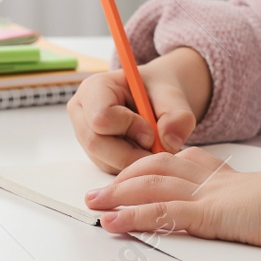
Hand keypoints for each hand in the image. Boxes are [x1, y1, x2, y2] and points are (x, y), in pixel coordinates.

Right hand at [67, 47, 210, 172]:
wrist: (158, 99)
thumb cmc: (160, 92)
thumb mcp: (173, 96)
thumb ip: (177, 116)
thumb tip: (170, 143)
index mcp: (94, 89)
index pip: (101, 117)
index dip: (130, 128)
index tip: (152, 131)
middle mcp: (82, 114)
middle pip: (97, 144)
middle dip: (132, 153)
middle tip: (158, 150)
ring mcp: (86, 137)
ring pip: (105, 162)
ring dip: (134, 162)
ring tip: (153, 147)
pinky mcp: (95, 155)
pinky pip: (111, 171)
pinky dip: (133, 169)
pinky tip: (144, 152)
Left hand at [83, 147, 260, 249]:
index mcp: (227, 176)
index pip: (180, 162)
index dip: (151, 166)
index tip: (133, 171)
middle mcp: (211, 180)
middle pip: (156, 169)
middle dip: (124, 178)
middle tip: (99, 190)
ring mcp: (206, 195)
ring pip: (150, 188)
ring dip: (116, 195)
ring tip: (92, 205)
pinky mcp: (205, 214)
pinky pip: (159, 213)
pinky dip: (131, 216)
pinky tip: (111, 223)